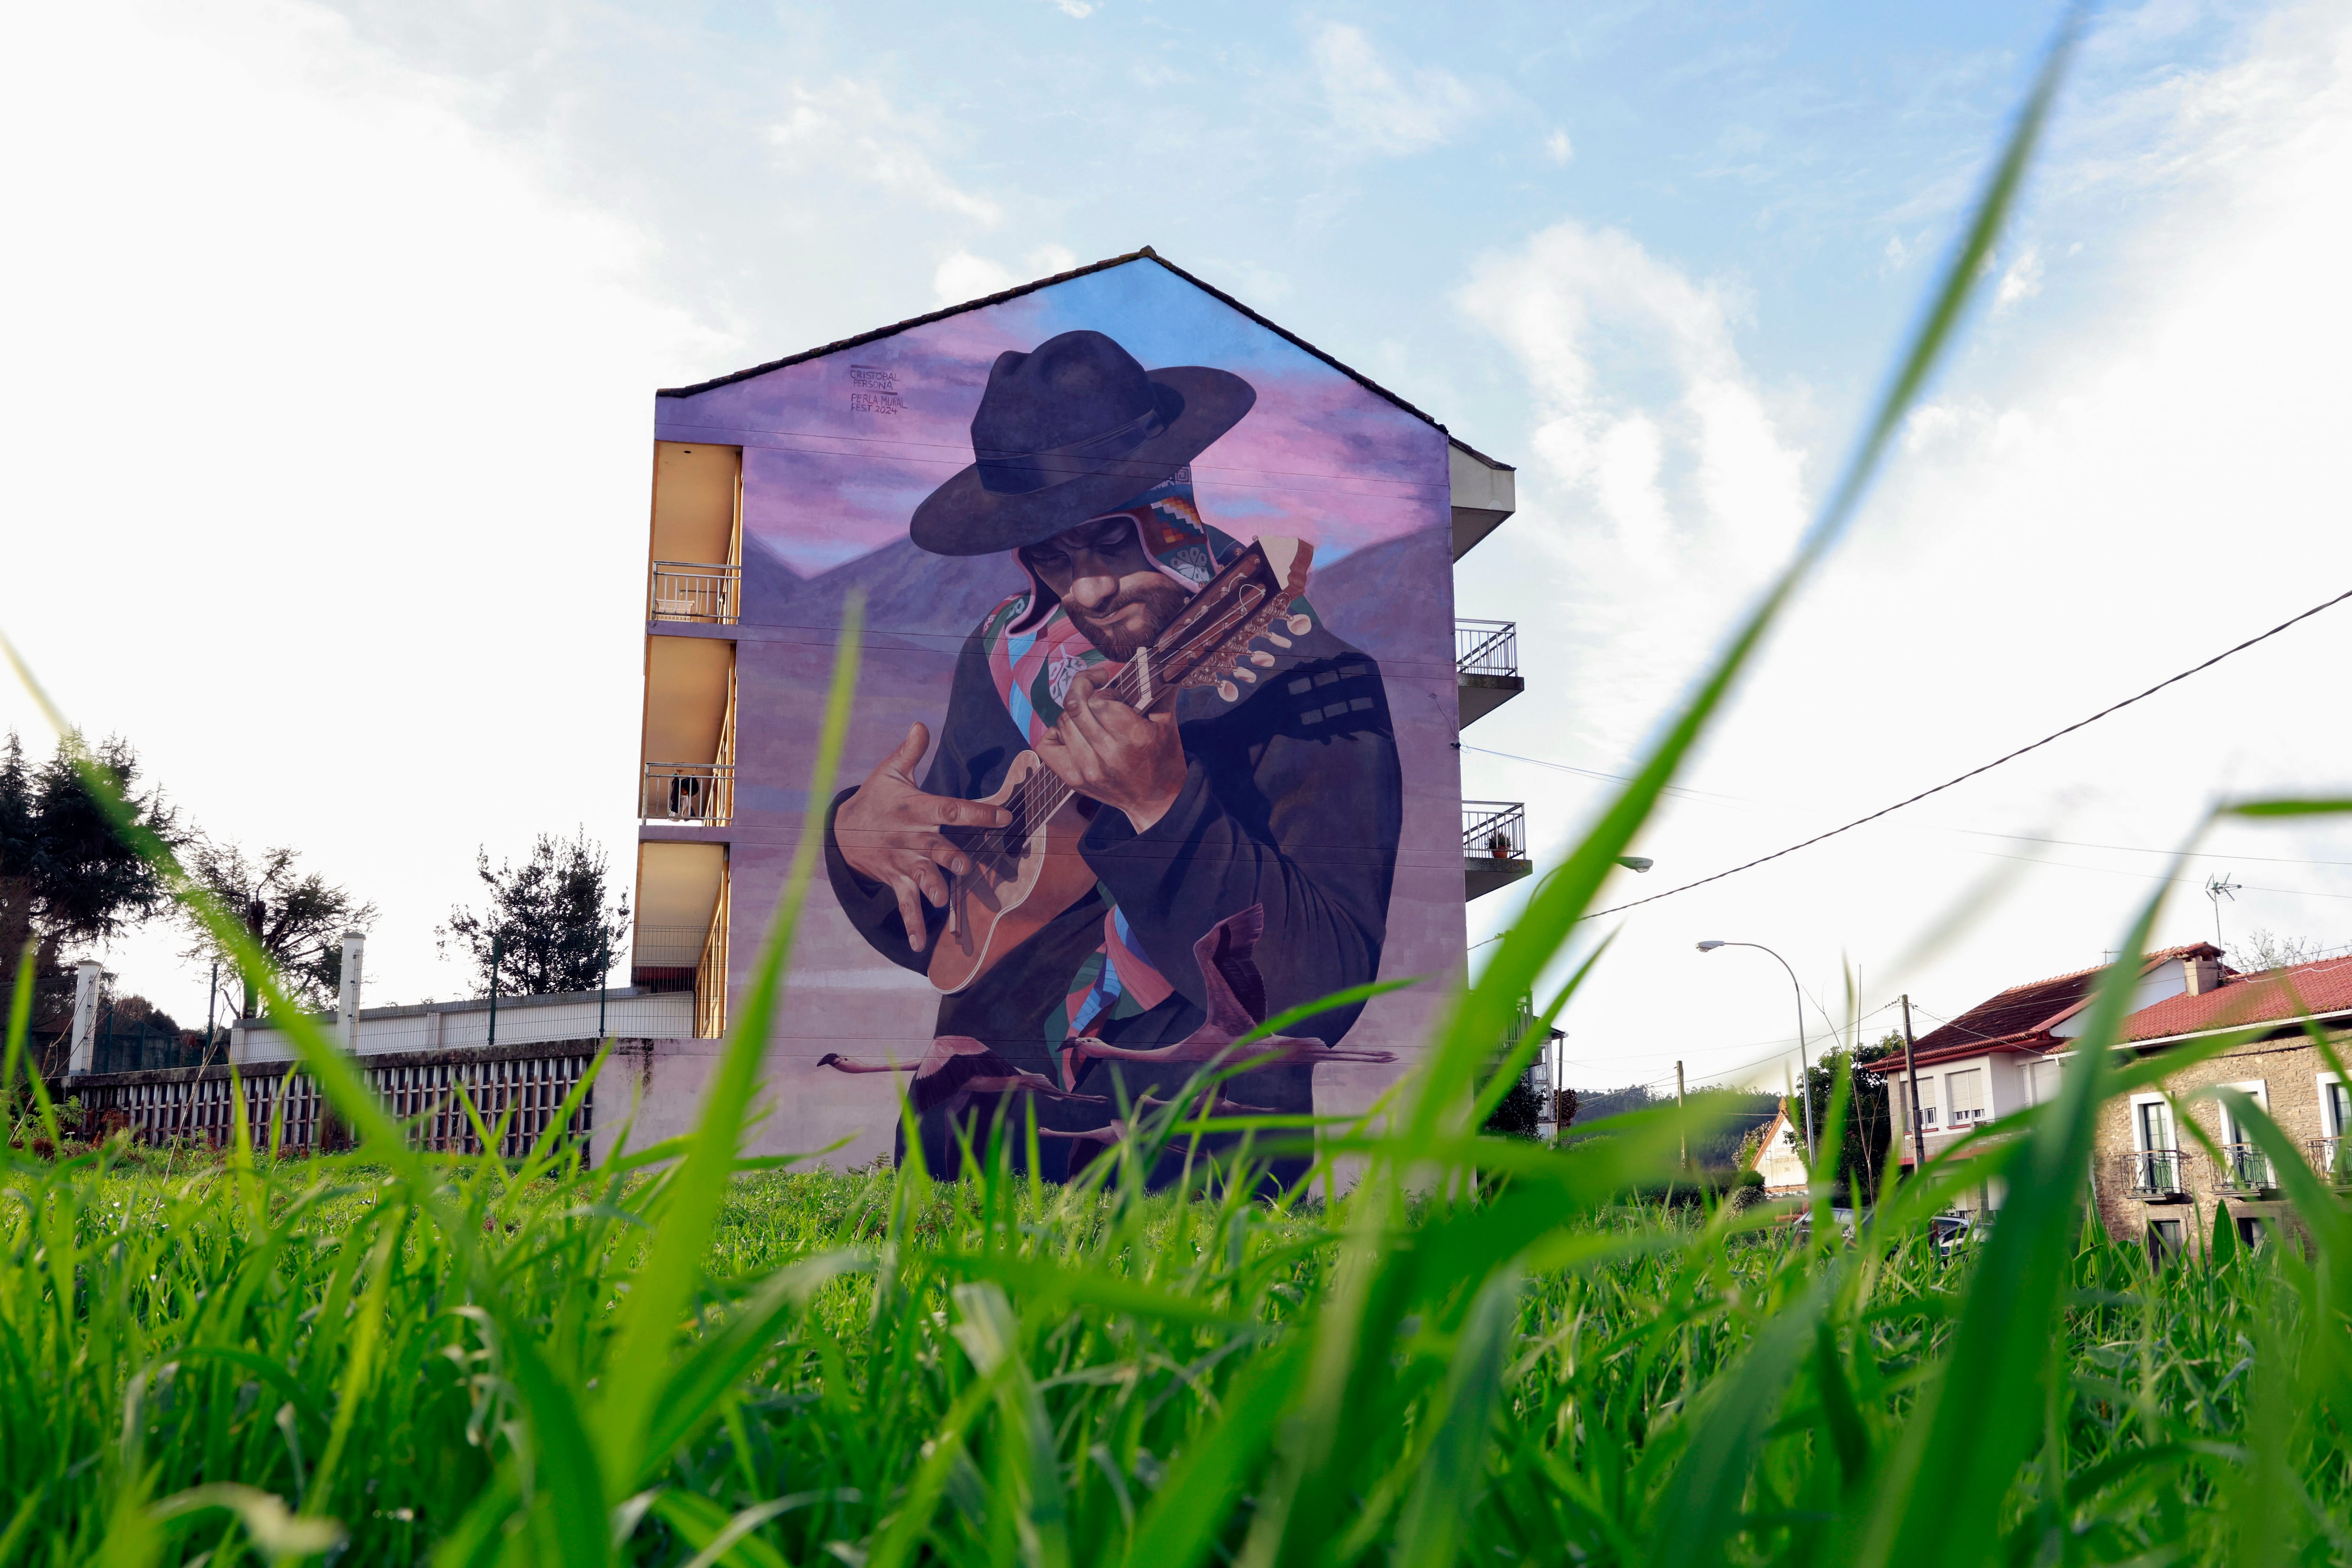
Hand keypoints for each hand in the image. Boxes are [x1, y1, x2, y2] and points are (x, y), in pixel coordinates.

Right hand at [834, 723, 1009, 952]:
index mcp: (914, 809)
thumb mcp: (888, 772)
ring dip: (932, 889)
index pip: (950, 809)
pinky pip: (904, 904)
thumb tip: (920, 723)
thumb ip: (909, 751)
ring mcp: (902, 861)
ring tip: (943, 902)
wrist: (840, 830)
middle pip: (935, 848)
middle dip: (949, 857)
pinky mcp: (895, 879)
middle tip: (965, 866)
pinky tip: (918, 945)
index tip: (1003, 816)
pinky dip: (911, 924)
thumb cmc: (876, 798)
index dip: (976, 812)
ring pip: (920, 877)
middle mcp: (910, 837)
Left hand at [1036, 665, 1185, 831]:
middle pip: (1076, 707)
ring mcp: (1087, 770)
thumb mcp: (1166, 721)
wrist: (1156, 801)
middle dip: (1082, 688)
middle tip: (1093, 686)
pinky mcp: (1072, 779)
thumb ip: (1156, 688)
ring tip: (1089, 716)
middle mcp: (1108, 755)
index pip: (1100, 700)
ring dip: (1074, 712)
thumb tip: (1148, 659)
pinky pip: (1046, 745)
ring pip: (1063, 722)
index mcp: (1134, 738)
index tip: (1114, 694)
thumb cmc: (1162, 756)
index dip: (1104, 690)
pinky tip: (1071, 732)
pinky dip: (1055, 733)